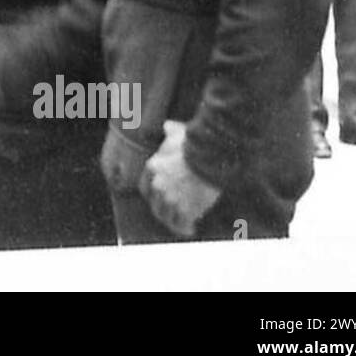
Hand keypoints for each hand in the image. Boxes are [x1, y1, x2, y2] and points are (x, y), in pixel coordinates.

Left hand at [139, 120, 222, 237]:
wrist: (210, 157)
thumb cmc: (194, 143)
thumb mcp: (178, 133)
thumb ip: (170, 131)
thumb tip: (167, 126)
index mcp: (153, 168)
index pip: (145, 188)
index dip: (152, 195)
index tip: (158, 198)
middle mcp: (157, 186)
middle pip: (155, 205)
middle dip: (162, 210)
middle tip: (170, 213)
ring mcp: (171, 200)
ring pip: (167, 217)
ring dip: (173, 221)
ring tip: (181, 224)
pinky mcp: (185, 210)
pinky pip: (181, 225)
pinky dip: (185, 229)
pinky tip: (190, 229)